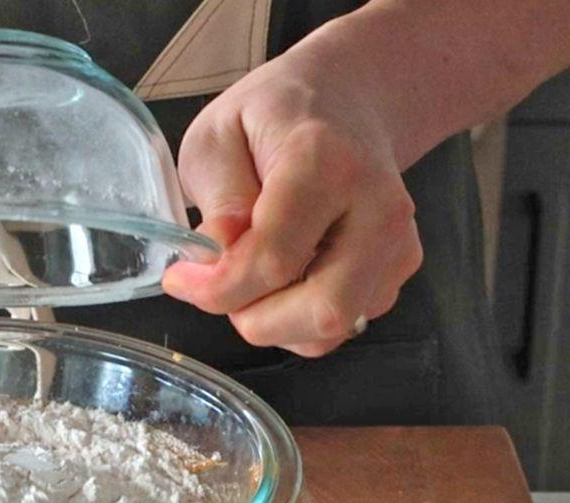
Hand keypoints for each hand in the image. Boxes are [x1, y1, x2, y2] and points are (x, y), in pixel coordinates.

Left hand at [163, 29, 422, 356]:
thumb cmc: (272, 115)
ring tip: (248, 277)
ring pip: (333, 327)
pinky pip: (344, 324)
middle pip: (322, 310)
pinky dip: (299, 320)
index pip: (273, 260)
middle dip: (253, 319)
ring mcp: (398, 240)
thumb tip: (217, 263)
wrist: (345, 97)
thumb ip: (219, 202)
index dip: (216, 288)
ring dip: (275, 323)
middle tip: (217, 288)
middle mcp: (377, 206)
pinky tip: (281, 277)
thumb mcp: (216, 137)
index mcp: (326, 163)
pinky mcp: (401, 266)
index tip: (180, 278)